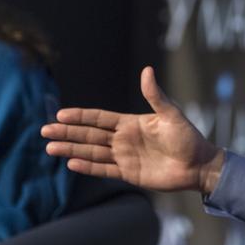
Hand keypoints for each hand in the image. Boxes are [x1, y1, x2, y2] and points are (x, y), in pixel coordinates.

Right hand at [41, 66, 224, 194]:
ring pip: (91, 152)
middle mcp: (123, 139)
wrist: (199, 165)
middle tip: (44, 130)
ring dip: (71, 149)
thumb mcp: (171, 115)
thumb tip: (147, 70)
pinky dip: (88, 167)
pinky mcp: (129, 174)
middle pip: (89, 135)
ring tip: (50, 147)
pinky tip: (71, 163)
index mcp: (131, 123)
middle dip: (67, 132)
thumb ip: (156, 96)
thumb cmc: (188, 138)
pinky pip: (104, 170)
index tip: (60, 114)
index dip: (80, 116)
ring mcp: (125, 157)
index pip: (99, 118)